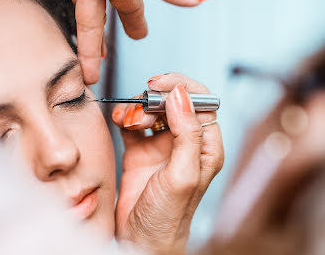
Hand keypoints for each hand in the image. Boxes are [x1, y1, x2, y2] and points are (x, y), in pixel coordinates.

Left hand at [32, 0, 209, 83]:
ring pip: (86, 14)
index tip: (141, 37)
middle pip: (107, 16)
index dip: (136, 25)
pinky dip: (69, 15)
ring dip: (88, 37)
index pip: (133, 8)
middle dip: (108, 38)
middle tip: (108, 56)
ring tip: (87, 58)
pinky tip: (66, 19)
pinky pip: (67, 1)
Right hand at [112, 73, 223, 254]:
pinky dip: (124, 117)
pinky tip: (120, 122)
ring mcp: (160, 145)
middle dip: (155, 98)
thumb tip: (181, 96)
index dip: (182, 88)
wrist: (138, 239)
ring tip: (129, 121)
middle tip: (142, 106)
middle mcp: (184, 143)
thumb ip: (186, 133)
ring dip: (138, 108)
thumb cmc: (168, 218)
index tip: (160, 85)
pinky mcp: (139, 150)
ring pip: (151, 110)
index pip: (201, 102)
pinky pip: (132, 123)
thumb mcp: (182, 175)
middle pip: (173, 102)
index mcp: (204, 147)